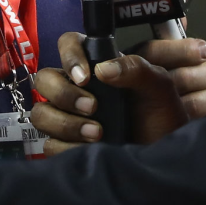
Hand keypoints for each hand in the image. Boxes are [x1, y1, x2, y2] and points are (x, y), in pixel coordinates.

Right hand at [31, 32, 205, 154]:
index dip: (69, 55)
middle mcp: (77, 90)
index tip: (86, 76)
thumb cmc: (163, 119)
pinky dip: (68, 147)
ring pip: (41, 113)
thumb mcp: (159, 86)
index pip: (68, 44)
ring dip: (66, 123)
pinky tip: (91, 149)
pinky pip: (49, 144)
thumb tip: (103, 69)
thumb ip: (135, 68)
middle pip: (44, 80)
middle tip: (93, 107)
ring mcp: (68, 118)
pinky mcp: (66, 145)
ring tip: (97, 133)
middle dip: (64, 93)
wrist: (164, 160)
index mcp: (97, 68)